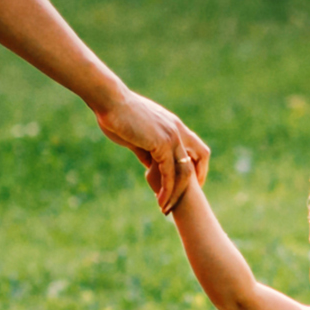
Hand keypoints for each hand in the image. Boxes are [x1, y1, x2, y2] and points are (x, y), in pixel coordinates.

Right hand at [94, 87, 208, 211]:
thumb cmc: (117, 115)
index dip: (197, 166)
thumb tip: (150, 166)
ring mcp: (172, 136)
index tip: (190, 183)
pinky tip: (159, 200)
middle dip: (194, 182)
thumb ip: (147, 151)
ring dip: (177, 193)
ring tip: (166, 208)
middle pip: (199, 158)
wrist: (110, 101)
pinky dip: (166, 190)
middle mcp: (178, 130)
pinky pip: (169, 173)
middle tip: (183, 200)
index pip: (197, 148)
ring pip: (184, 171)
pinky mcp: (161, 144)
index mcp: (174, 126)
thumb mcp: (137, 136)